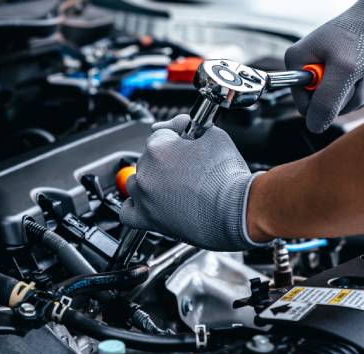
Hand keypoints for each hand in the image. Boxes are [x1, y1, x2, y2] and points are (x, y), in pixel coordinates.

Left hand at [120, 115, 269, 250]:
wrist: (236, 210)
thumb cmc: (228, 177)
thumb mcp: (215, 136)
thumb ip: (193, 125)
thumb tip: (183, 123)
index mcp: (158, 147)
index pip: (160, 134)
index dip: (175, 136)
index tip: (185, 141)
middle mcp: (146, 171)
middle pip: (148, 159)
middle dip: (166, 161)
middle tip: (188, 168)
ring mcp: (144, 196)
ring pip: (136, 182)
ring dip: (151, 181)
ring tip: (174, 187)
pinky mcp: (147, 219)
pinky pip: (127, 212)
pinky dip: (135, 207)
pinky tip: (149, 204)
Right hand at [285, 0, 363, 132]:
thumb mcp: (345, 70)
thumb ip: (326, 102)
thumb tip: (314, 127)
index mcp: (298, 63)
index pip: (305, 106)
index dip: (327, 104)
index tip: (343, 84)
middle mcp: (309, 69)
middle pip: (327, 107)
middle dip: (350, 94)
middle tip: (359, 71)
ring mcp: (328, 73)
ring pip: (346, 104)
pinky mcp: (346, 76)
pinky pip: (358, 98)